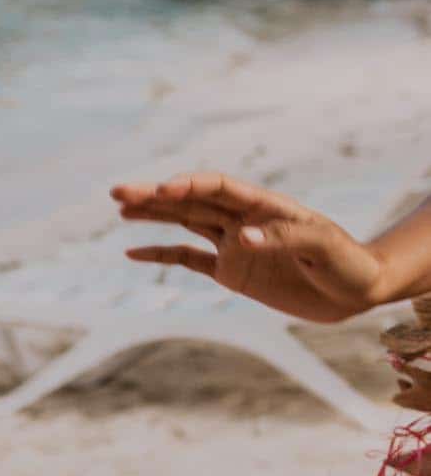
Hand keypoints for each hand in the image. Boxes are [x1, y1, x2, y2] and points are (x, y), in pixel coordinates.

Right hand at [112, 173, 382, 323]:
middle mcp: (244, 221)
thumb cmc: (348, 263)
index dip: (191, 185)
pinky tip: (133, 252)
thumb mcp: (324, 248)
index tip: (163, 189)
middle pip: (192, 202)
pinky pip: (188, 259)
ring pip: (185, 223)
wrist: (357, 291)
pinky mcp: (231, 271)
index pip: (221, 188)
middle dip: (156, 196)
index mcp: (267, 207)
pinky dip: (161, 254)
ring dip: (153, 215)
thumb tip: (240, 237)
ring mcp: (234, 245)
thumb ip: (284, 239)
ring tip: (120, 207)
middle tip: (118, 190)